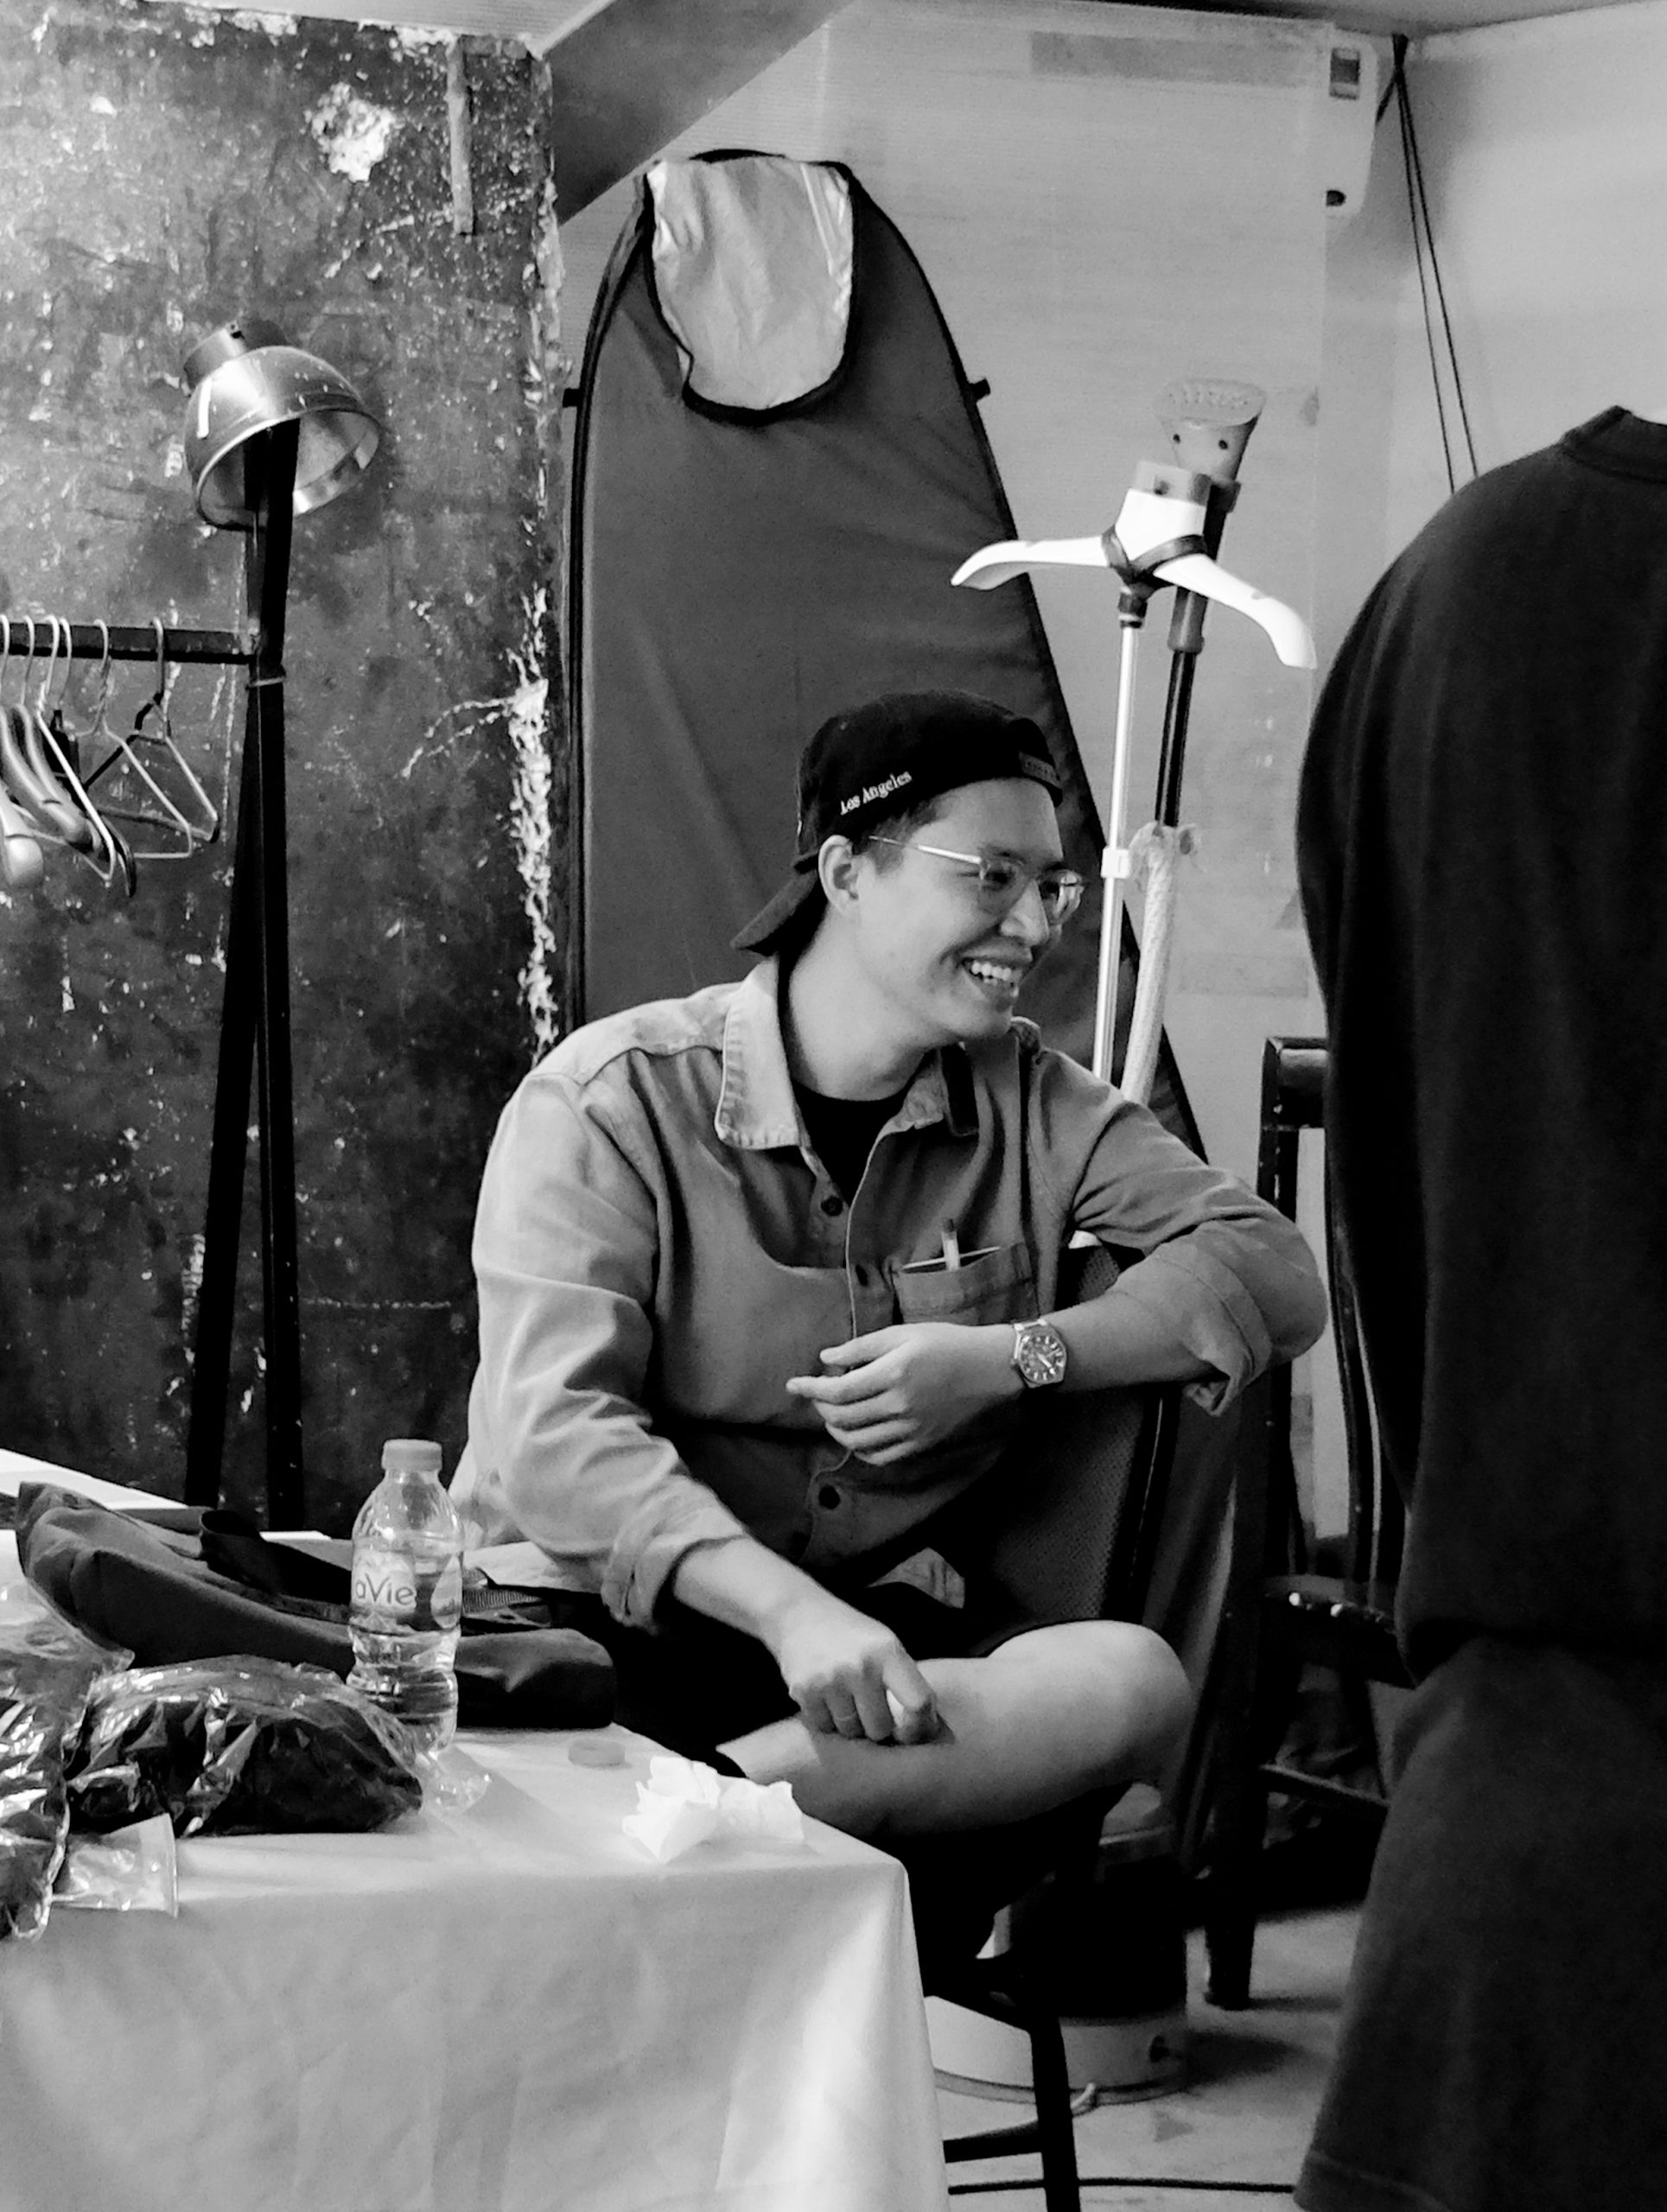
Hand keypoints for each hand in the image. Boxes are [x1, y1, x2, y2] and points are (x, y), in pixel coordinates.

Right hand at [767, 1590, 941, 1743]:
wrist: (799, 1614)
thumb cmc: (852, 1634)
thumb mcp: (885, 1644)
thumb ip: (903, 1680)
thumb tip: (925, 1728)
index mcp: (888, 1653)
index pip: (917, 1704)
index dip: (918, 1725)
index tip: (911, 1730)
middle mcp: (861, 1666)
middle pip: (880, 1728)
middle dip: (877, 1725)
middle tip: (870, 1709)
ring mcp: (830, 1680)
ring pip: (851, 1731)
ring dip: (851, 1723)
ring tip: (846, 1700)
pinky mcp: (803, 1691)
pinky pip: (824, 1727)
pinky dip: (827, 1719)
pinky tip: (826, 1698)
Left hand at [785, 1321, 1017, 1464]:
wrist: (988, 1368)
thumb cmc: (946, 1342)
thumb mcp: (902, 1334)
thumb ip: (861, 1348)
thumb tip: (825, 1359)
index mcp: (893, 1374)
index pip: (838, 1391)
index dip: (810, 1388)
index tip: (793, 1384)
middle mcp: (900, 1406)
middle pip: (843, 1417)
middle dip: (820, 1407)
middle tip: (815, 1394)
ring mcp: (911, 1430)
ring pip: (857, 1442)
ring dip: (835, 1429)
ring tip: (831, 1414)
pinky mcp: (921, 1443)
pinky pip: (880, 1457)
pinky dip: (860, 1449)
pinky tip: (856, 1434)